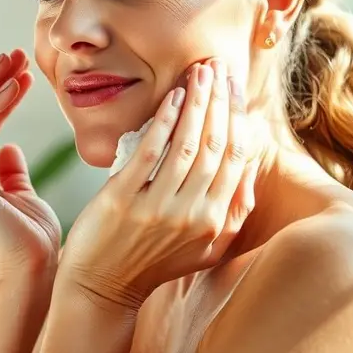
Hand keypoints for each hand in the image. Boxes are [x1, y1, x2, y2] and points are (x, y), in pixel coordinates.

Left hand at [58, 59, 257, 309]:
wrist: (102, 285)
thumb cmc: (152, 260)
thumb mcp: (204, 246)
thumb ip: (232, 210)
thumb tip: (250, 165)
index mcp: (216, 223)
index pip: (236, 160)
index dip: (238, 119)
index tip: (235, 88)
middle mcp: (194, 217)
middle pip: (215, 146)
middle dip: (220, 102)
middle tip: (217, 67)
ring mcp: (159, 209)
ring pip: (188, 145)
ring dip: (196, 103)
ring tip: (198, 73)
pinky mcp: (124, 201)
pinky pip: (150, 153)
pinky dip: (164, 121)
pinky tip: (171, 97)